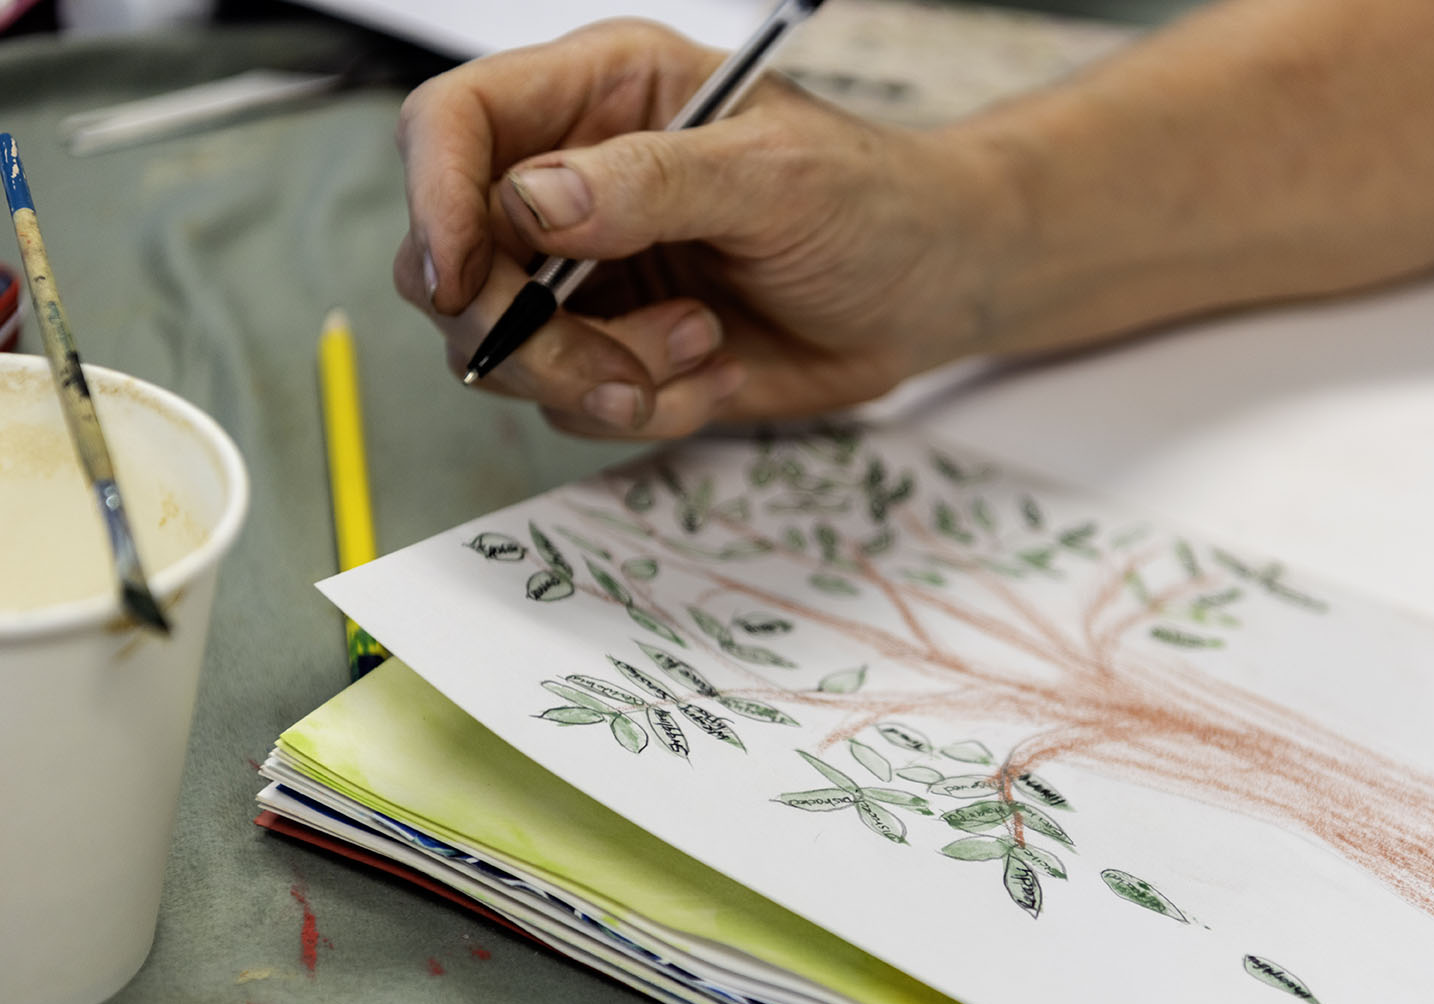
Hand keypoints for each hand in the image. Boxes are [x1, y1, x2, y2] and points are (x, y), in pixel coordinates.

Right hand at [393, 20, 1007, 438]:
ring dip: (595, 375)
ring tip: (701, 344)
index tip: (462, 277)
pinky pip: (571, 405)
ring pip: (504, 352)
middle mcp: (572, 183)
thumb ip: (653, 183)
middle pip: (452, 262)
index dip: (432, 197)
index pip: (453, 124)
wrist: (929, 293)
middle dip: (525, 331)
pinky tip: (716, 365)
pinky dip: (643, 406)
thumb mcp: (774, 177)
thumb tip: (529, 204)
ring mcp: (586, 275)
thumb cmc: (871, 204)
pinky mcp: (613, 349)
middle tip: (612, 364)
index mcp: (599, 96)